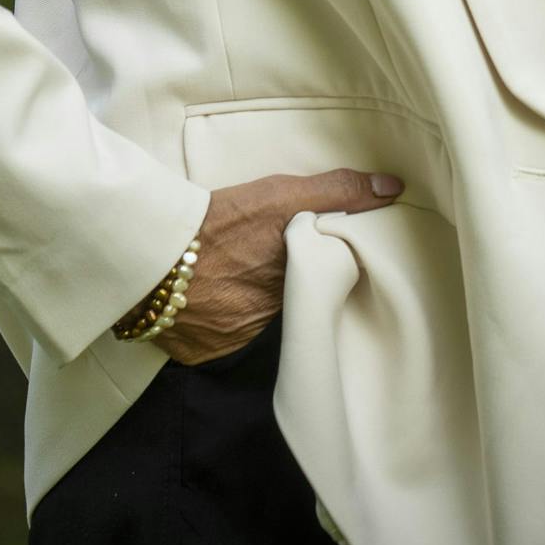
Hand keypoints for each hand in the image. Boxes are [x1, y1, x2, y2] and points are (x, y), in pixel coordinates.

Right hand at [149, 167, 403, 364]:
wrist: (151, 255)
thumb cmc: (222, 219)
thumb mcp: (283, 194)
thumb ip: (338, 190)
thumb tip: (393, 188)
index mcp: (297, 284)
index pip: (323, 286)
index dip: (320, 271)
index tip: (318, 259)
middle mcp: (274, 321)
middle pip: (293, 306)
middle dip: (290, 289)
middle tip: (272, 268)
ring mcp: (239, 343)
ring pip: (262, 323)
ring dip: (257, 306)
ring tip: (240, 280)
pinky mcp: (207, 355)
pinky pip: (226, 342)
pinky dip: (225, 323)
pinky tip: (217, 300)